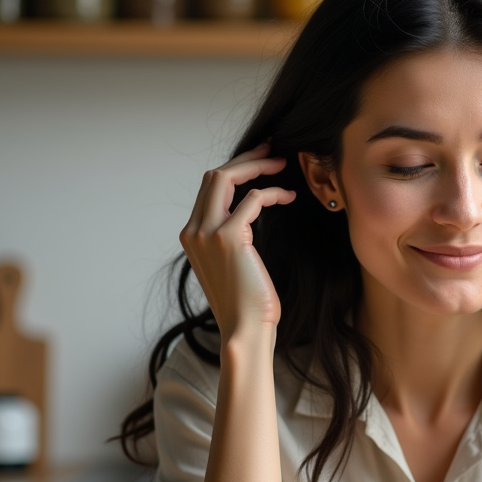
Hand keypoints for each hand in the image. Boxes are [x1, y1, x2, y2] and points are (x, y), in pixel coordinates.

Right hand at [179, 141, 292, 335]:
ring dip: (257, 166)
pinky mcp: (228, 237)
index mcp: (192, 235)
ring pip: (226, 177)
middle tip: (273, 151)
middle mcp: (193, 230)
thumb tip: (249, 212)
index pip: (209, 188)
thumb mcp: (233, 263)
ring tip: (282, 166)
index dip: (235, 169)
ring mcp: (207, 233)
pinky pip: (253, 198)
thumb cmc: (247, 302)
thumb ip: (232, 236)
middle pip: (214, 175)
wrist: (245, 329)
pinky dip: (272, 192)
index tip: (260, 162)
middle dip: (245, 159)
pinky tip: (288, 196)